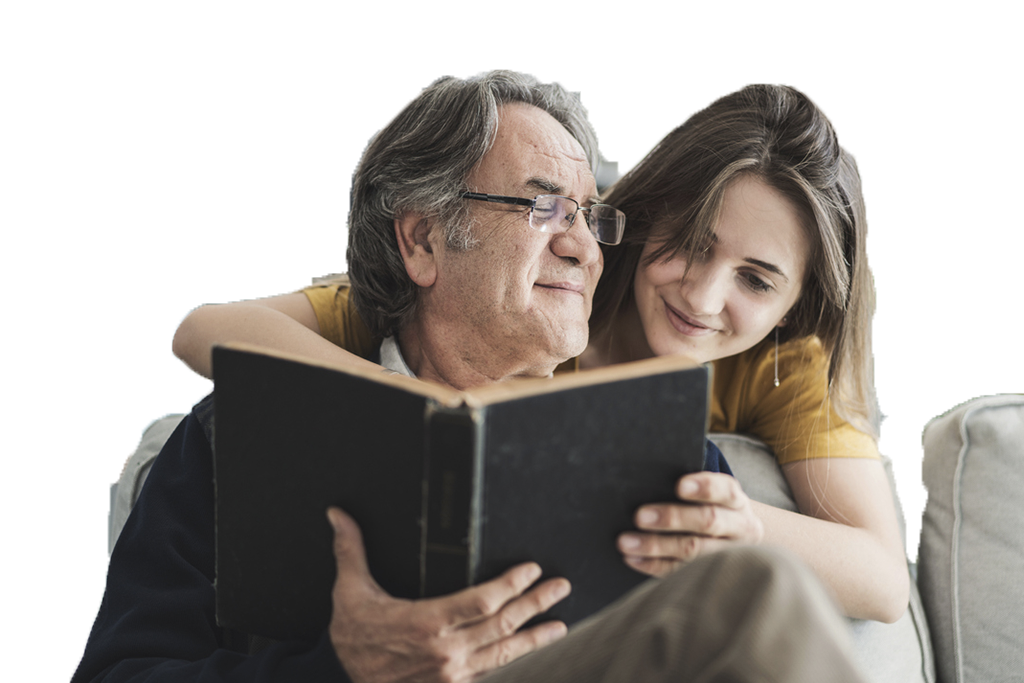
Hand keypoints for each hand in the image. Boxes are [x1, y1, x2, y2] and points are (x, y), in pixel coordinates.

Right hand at [327, 507, 570, 682]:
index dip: (511, 585)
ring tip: (559, 624)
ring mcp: (452, 673)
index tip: (531, 569)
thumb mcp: (350, 592)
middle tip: (560, 586)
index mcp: (426, 622)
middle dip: (535, 603)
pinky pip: (490, 672)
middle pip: (502, 624)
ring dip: (534, 636)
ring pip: (503, 653)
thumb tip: (338, 514)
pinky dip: (513, 660)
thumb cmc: (351, 637)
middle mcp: (445, 650)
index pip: (482, 602)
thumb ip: (350, 550)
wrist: (341, 681)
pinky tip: (529, 652)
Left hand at [616, 472, 763, 575]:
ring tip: (626, 542)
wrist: (747, 541)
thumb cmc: (718, 509)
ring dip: (656, 546)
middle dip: (672, 518)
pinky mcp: (711, 574)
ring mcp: (728, 554)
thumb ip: (694, 488)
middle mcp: (738, 528)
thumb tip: (650, 479)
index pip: (725, 491)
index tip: (679, 486)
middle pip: (708, 522)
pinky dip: (654, 565)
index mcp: (736, 502)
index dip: (704, 487)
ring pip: (693, 552)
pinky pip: (681, 571)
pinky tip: (632, 559)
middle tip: (639, 516)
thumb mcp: (718, 496)